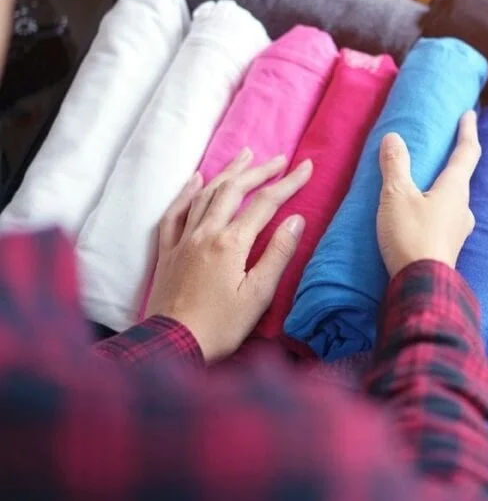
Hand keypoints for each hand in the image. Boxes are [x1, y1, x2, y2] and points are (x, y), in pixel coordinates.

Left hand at [145, 149, 312, 361]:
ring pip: (205, 195)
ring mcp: (183, 240)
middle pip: (234, 190)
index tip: (306, 167)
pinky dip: (187, 192)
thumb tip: (295, 219)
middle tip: (280, 158)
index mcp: (231, 243)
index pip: (265, 203)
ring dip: (227, 173)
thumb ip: (277, 253)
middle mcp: (205, 233)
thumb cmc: (222, 325)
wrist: (172, 344)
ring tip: (245, 156)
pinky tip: (195, 180)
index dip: (288, 183)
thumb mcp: (259, 295)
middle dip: (259, 171)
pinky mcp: (168, 252)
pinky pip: (175, 213)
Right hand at [377, 110, 480, 276]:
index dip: (467, 132)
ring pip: (452, 202)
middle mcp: (463, 208)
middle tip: (442, 151)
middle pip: (460, 179)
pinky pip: (443, 220)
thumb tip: (394, 138)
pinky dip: (433, 211)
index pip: (467, 153)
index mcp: (455, 189)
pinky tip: (420, 217)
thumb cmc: (412, 236)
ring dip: (441, 190)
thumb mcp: (397, 196)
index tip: (469, 114)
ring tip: (424, 185)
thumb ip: (395, 166)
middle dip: (452, 163)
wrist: (422, 287)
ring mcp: (458, 231)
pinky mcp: (448, 248)